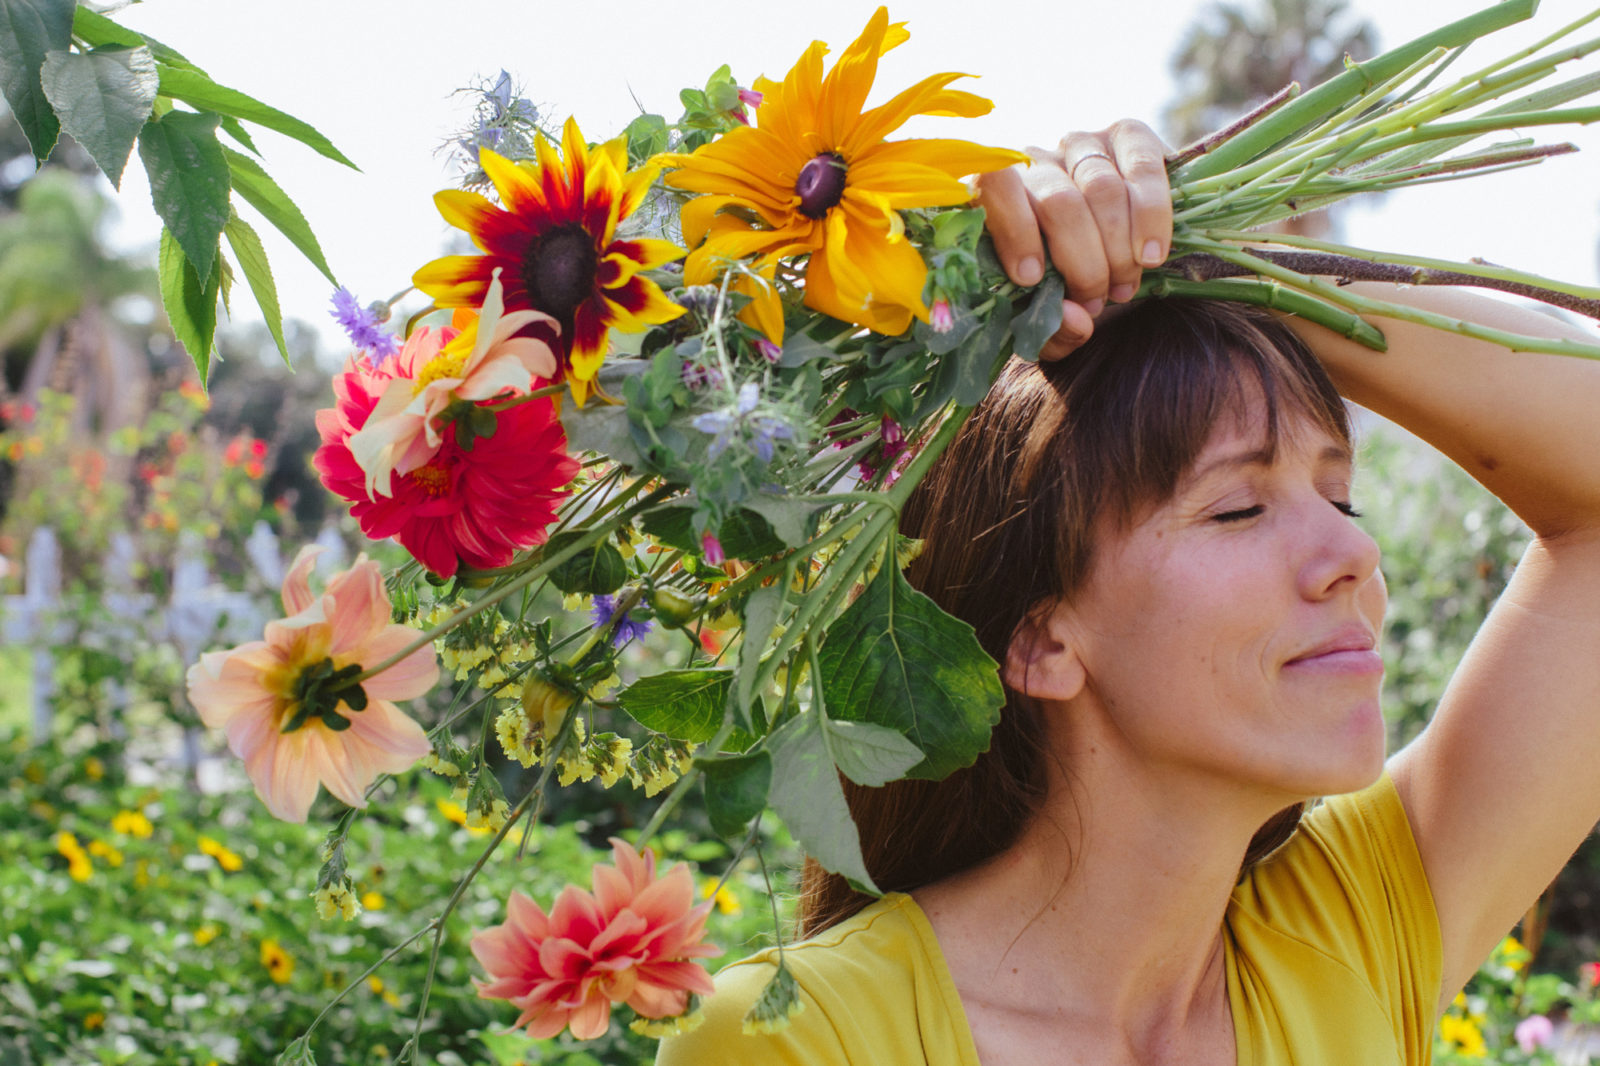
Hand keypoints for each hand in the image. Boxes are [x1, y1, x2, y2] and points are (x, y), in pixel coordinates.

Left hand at [975, 120, 1172, 358]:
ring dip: (1119, 248)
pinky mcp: (1126, 135)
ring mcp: (1079, 143)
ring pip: (1102, 188)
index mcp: (993, 195)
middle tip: (1096, 300)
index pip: (995, 185)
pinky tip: (1150, 255)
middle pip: (1059, 201)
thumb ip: (1051, 328)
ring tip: (1123, 288)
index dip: (1014, 230)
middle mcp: (1034, 160)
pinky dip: (1151, 215)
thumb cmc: (1058, 291)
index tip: (1030, 279)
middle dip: (1082, 262)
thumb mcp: (1044, 319)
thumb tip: (1077, 317)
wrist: (1102, 259)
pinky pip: (1144, 166)